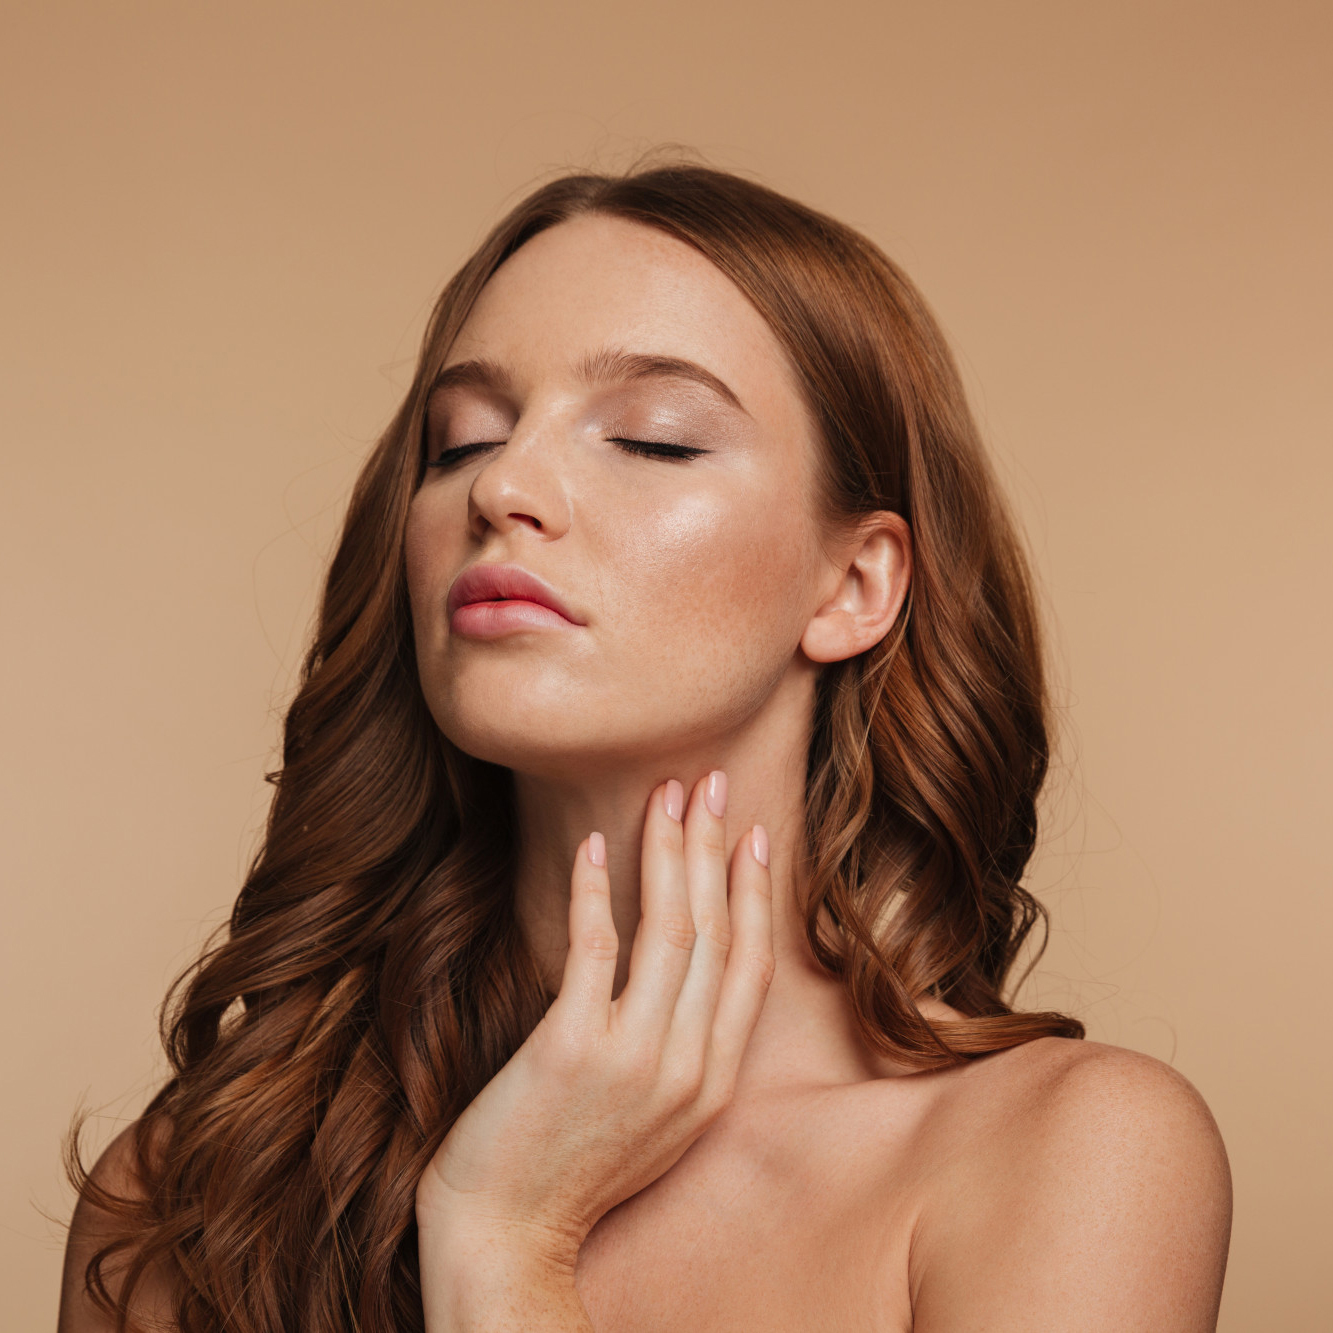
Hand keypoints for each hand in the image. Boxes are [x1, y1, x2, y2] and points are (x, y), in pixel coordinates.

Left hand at [416, 770, 774, 1272]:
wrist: (506, 1234)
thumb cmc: (572, 1167)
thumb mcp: (655, 1117)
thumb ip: (681, 1049)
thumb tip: (682, 969)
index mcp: (714, 1081)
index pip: (751, 965)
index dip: (755, 893)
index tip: (755, 834)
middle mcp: (687, 1066)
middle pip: (713, 931)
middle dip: (715, 846)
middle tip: (714, 781)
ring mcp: (633, 1057)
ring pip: (667, 929)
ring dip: (668, 851)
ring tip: (665, 794)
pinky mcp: (572, 1047)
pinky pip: (593, 947)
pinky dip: (593, 889)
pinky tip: (593, 845)